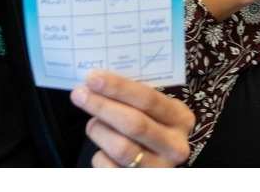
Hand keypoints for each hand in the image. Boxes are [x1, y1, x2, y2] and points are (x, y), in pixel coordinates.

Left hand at [72, 69, 193, 167]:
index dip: (118, 88)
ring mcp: (159, 168)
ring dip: (98, 131)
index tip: (93, 78)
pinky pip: (110, 168)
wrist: (158, 160)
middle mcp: (174, 145)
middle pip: (133, 123)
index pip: (147, 99)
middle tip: (79, 94)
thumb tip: (96, 82)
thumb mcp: (155, 111)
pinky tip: (101, 148)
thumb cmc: (152, 125)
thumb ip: (135, 98)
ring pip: (120, 147)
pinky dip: (100, 156)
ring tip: (92, 123)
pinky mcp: (140, 183)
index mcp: (180, 118)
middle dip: (102, 106)